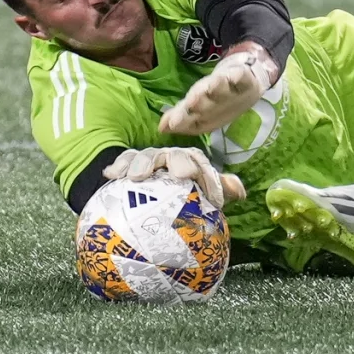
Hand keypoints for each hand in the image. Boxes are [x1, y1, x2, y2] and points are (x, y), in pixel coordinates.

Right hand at [102, 146, 244, 208]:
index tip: (214, 199)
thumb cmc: (178, 194)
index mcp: (190, 161)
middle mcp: (170, 157)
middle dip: (180, 162)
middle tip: (183, 174)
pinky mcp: (128, 164)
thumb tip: (241, 192)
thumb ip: (219, 188)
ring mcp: (149, 158)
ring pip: (148, 155)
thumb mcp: (200, 192)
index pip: (203, 165)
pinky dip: (119, 165)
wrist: (148, 193)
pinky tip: (111, 174)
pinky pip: (123, 161)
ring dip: (144, 163)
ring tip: (137, 176)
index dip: (210, 179)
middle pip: (175, 155)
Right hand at [158, 45, 278, 135]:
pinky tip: (235, 75)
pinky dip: (239, 76)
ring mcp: (230, 92)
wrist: (243, 90)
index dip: (181, 121)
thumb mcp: (194, 111)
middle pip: (205, 103)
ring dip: (215, 88)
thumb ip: (178, 117)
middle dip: (198, 103)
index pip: (189, 119)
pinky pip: (242, 78)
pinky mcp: (245, 81)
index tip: (172, 124)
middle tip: (191, 103)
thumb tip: (160, 128)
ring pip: (221, 90)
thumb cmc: (214, 102)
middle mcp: (215, 105)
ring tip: (210, 86)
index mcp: (202, 114)